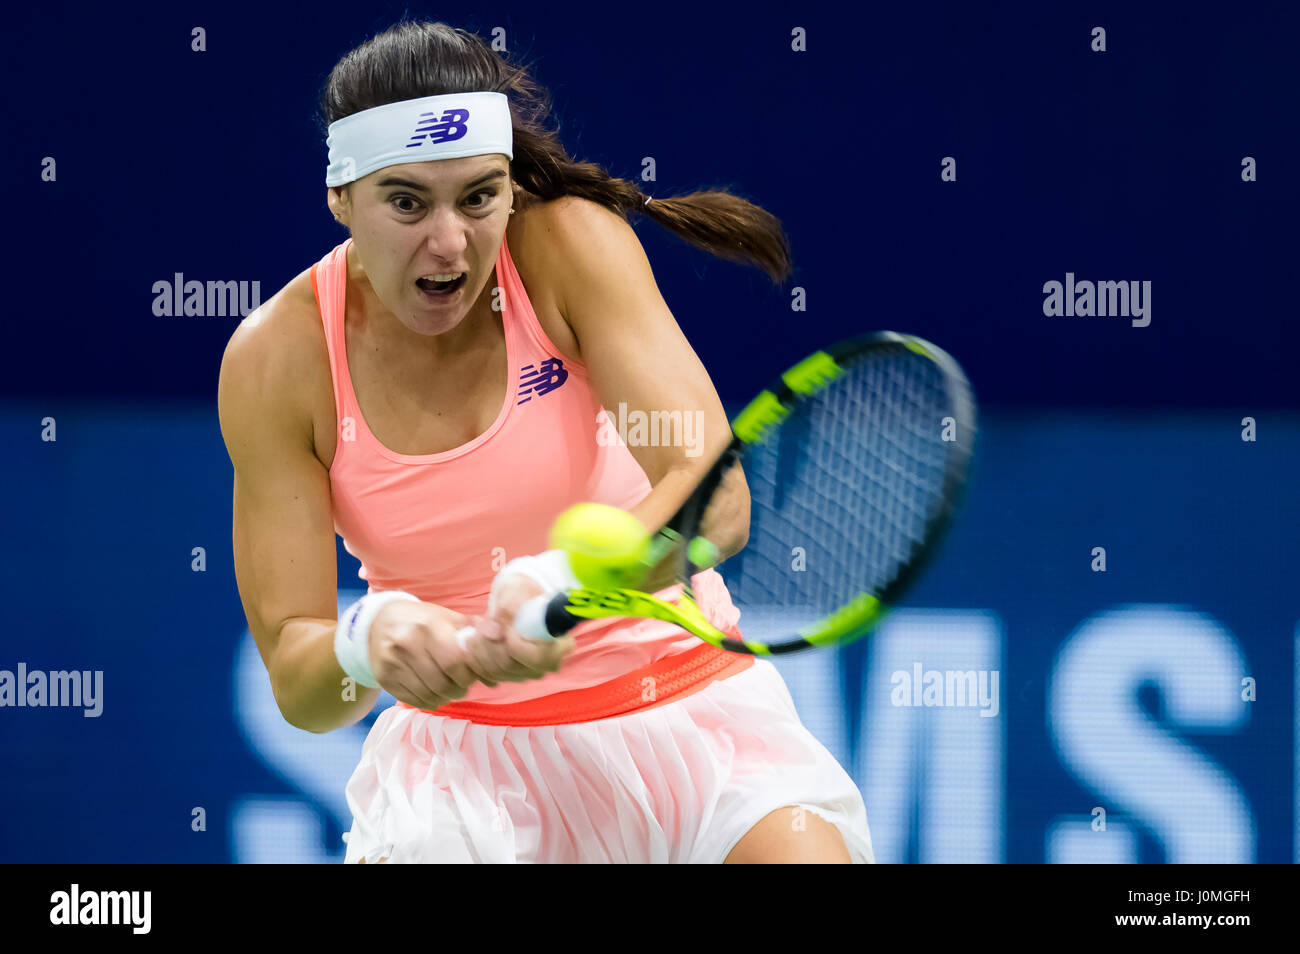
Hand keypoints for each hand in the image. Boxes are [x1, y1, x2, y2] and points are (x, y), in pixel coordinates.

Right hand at [365, 599, 485, 709]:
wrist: (379, 622)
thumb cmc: (423, 621)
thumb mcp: (449, 620)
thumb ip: (475, 642)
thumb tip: (496, 676)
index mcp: (428, 626)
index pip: (455, 662)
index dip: (468, 675)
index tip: (471, 675)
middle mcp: (407, 644)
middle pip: (442, 683)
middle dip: (458, 690)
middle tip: (462, 686)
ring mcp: (393, 662)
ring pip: (428, 695)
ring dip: (445, 698)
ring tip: (448, 689)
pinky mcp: (384, 677)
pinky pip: (413, 700)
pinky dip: (428, 702)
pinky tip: (432, 693)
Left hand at [457, 569, 575, 681]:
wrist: (516, 600)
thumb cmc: (522, 593)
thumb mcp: (517, 592)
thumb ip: (508, 607)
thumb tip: (495, 631)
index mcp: (561, 644)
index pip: (537, 658)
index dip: (515, 645)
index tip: (504, 627)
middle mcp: (548, 664)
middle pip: (512, 666)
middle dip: (489, 644)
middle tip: (479, 622)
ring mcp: (530, 672)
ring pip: (497, 671)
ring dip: (479, 649)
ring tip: (476, 626)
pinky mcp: (513, 675)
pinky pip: (489, 675)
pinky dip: (477, 658)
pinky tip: (475, 639)